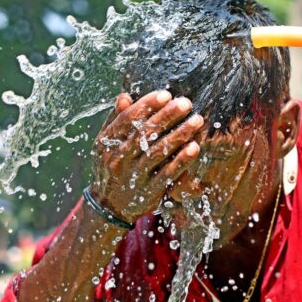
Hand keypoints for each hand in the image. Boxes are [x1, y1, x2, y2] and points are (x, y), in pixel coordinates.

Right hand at [90, 90, 203, 222]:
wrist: (109, 206)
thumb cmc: (111, 167)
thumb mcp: (105, 144)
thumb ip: (117, 121)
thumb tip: (125, 96)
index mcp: (107, 142)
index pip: (128, 120)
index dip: (147, 105)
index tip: (165, 94)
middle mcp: (119, 158)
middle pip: (145, 134)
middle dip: (167, 116)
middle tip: (186, 103)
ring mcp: (134, 175)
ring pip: (158, 152)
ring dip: (179, 135)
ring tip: (196, 121)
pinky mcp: (149, 190)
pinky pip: (167, 173)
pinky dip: (181, 160)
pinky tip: (194, 147)